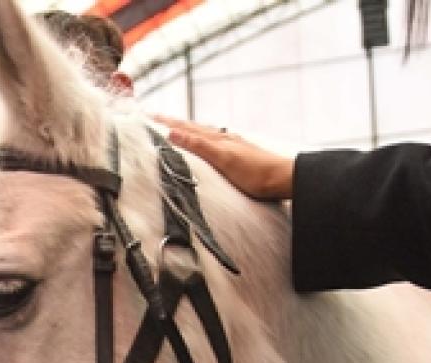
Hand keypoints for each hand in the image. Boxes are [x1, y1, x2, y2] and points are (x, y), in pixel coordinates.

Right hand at [155, 116, 295, 200]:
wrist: (282, 178)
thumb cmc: (255, 172)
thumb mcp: (223, 158)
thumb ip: (198, 145)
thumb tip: (173, 133)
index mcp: (216, 138)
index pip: (185, 127)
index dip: (166, 122)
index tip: (148, 116)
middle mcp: (222, 138)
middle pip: (192, 127)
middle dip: (172, 122)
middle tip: (155, 117)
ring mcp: (229, 145)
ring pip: (202, 133)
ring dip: (185, 129)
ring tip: (174, 126)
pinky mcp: (236, 154)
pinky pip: (211, 142)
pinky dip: (200, 139)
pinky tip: (203, 142)